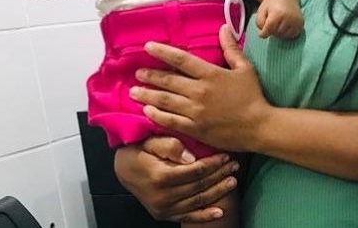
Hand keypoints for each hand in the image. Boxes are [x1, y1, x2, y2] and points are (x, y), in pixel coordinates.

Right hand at [113, 137, 237, 222]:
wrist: (123, 168)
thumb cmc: (138, 149)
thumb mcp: (150, 140)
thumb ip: (170, 145)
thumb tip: (191, 157)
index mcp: (160, 176)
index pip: (195, 171)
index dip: (212, 164)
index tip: (225, 155)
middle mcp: (162, 196)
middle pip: (199, 186)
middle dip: (219, 175)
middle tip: (234, 165)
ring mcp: (163, 208)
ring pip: (197, 201)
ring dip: (217, 192)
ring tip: (232, 181)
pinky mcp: (164, 214)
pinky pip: (188, 217)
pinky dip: (204, 216)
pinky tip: (219, 212)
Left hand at [131, 26, 271, 152]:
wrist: (258, 126)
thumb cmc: (252, 96)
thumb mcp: (245, 68)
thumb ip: (231, 48)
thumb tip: (223, 27)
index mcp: (211, 75)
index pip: (182, 60)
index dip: (163, 52)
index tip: (148, 46)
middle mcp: (199, 92)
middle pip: (169, 81)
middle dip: (150, 76)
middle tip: (137, 72)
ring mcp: (195, 112)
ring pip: (165, 101)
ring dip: (148, 95)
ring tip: (134, 92)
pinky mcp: (195, 129)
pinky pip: (171, 121)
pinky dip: (157, 115)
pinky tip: (147, 111)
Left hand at [255, 0, 303, 38]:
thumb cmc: (271, 3)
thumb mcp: (261, 11)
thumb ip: (259, 23)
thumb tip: (265, 34)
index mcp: (278, 13)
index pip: (269, 29)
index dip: (263, 33)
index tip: (261, 34)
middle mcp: (289, 17)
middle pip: (276, 33)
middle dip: (272, 31)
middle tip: (272, 23)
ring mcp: (296, 20)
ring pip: (284, 35)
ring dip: (279, 32)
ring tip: (278, 23)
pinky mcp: (301, 24)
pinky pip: (292, 35)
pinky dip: (287, 33)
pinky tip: (285, 26)